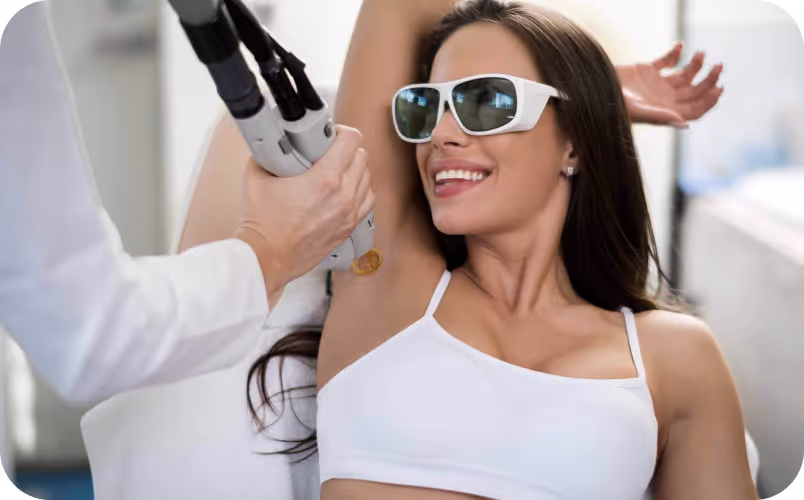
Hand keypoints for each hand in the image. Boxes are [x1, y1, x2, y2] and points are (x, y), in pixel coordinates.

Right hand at [234, 126, 373, 302]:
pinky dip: (360, 191)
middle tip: (332, 150)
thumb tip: (272, 141)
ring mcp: (348, 214)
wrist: (266, 257)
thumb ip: (267, 153)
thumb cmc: (262, 223)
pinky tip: (346, 190)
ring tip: (339, 169)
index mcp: (325, 179)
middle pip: (362, 157)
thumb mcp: (256, 177)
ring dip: (356, 170)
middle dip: (348, 149)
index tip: (332, 134)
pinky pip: (367, 201)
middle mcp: (342, 196)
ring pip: (368, 179)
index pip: (352, 140)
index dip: (342, 132)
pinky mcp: (348, 228)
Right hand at [617, 42, 723, 128]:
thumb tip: (685, 124)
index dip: (709, 100)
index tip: (718, 87)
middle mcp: (664, 98)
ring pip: (685, 74)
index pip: (695, 109)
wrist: (592, 89)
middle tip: (716, 67)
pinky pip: (667, 61)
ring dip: (696, 64)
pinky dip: (675, 53)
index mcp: (665, 111)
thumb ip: (661, 117)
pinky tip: (679, 46)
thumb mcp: (637, 111)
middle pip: (695, 90)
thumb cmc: (612, 105)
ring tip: (700, 54)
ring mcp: (657, 84)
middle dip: (708, 79)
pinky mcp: (648, 70)